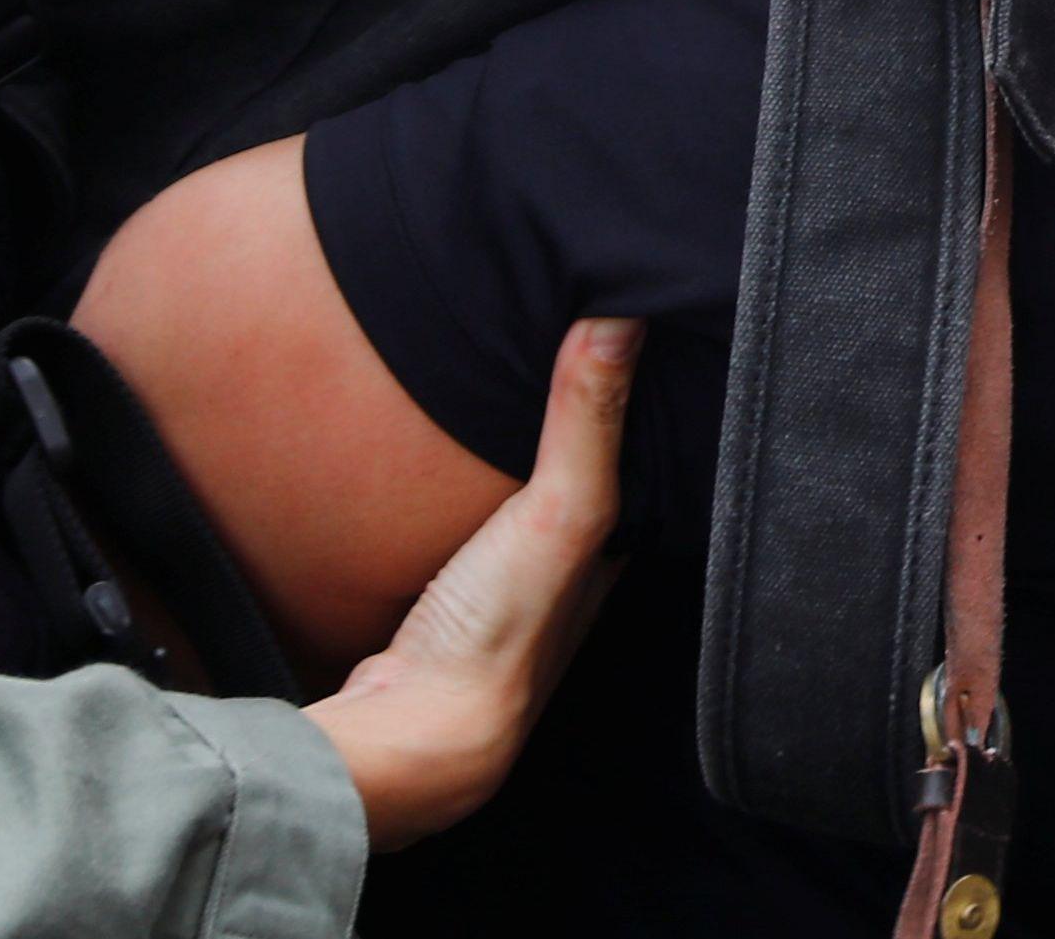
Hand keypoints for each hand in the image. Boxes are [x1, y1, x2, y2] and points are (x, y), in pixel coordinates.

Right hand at [304, 316, 638, 849]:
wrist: (411, 736)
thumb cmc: (498, 636)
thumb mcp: (556, 513)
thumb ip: (585, 421)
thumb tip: (626, 317)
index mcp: (607, 564)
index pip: (642, 480)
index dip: (639, 424)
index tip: (632, 357)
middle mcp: (566, 592)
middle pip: (582, 507)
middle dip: (577, 452)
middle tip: (567, 372)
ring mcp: (502, 613)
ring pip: (523, 535)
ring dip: (516, 488)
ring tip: (502, 416)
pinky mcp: (440, 626)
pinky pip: (463, 555)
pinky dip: (462, 521)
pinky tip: (437, 498)